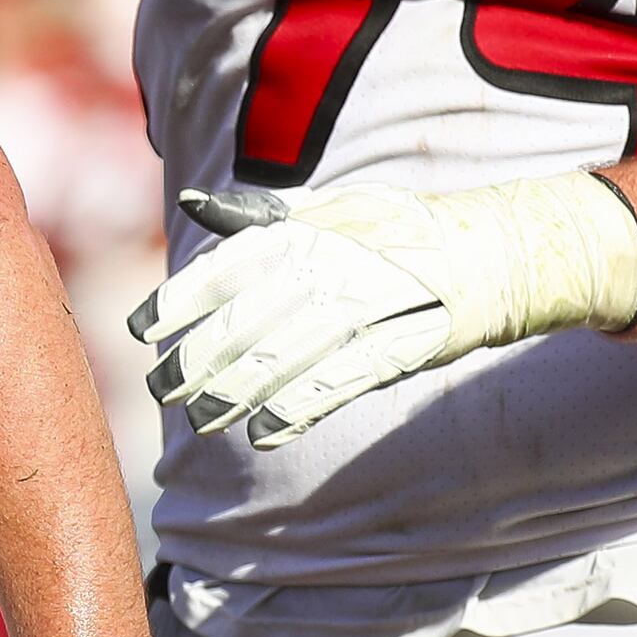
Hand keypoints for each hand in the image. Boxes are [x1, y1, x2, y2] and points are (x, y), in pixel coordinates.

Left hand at [131, 177, 636, 447]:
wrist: (495, 250)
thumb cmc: (399, 229)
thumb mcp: (332, 206)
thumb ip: (261, 215)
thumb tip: (192, 203)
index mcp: (310, 228)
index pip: (229, 266)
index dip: (180, 300)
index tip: (141, 332)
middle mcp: (333, 262)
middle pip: (249, 318)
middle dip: (198, 358)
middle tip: (161, 390)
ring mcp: (370, 305)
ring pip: (288, 355)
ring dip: (238, 392)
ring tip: (202, 420)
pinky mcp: (403, 345)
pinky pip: (341, 381)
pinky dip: (300, 409)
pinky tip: (264, 433)